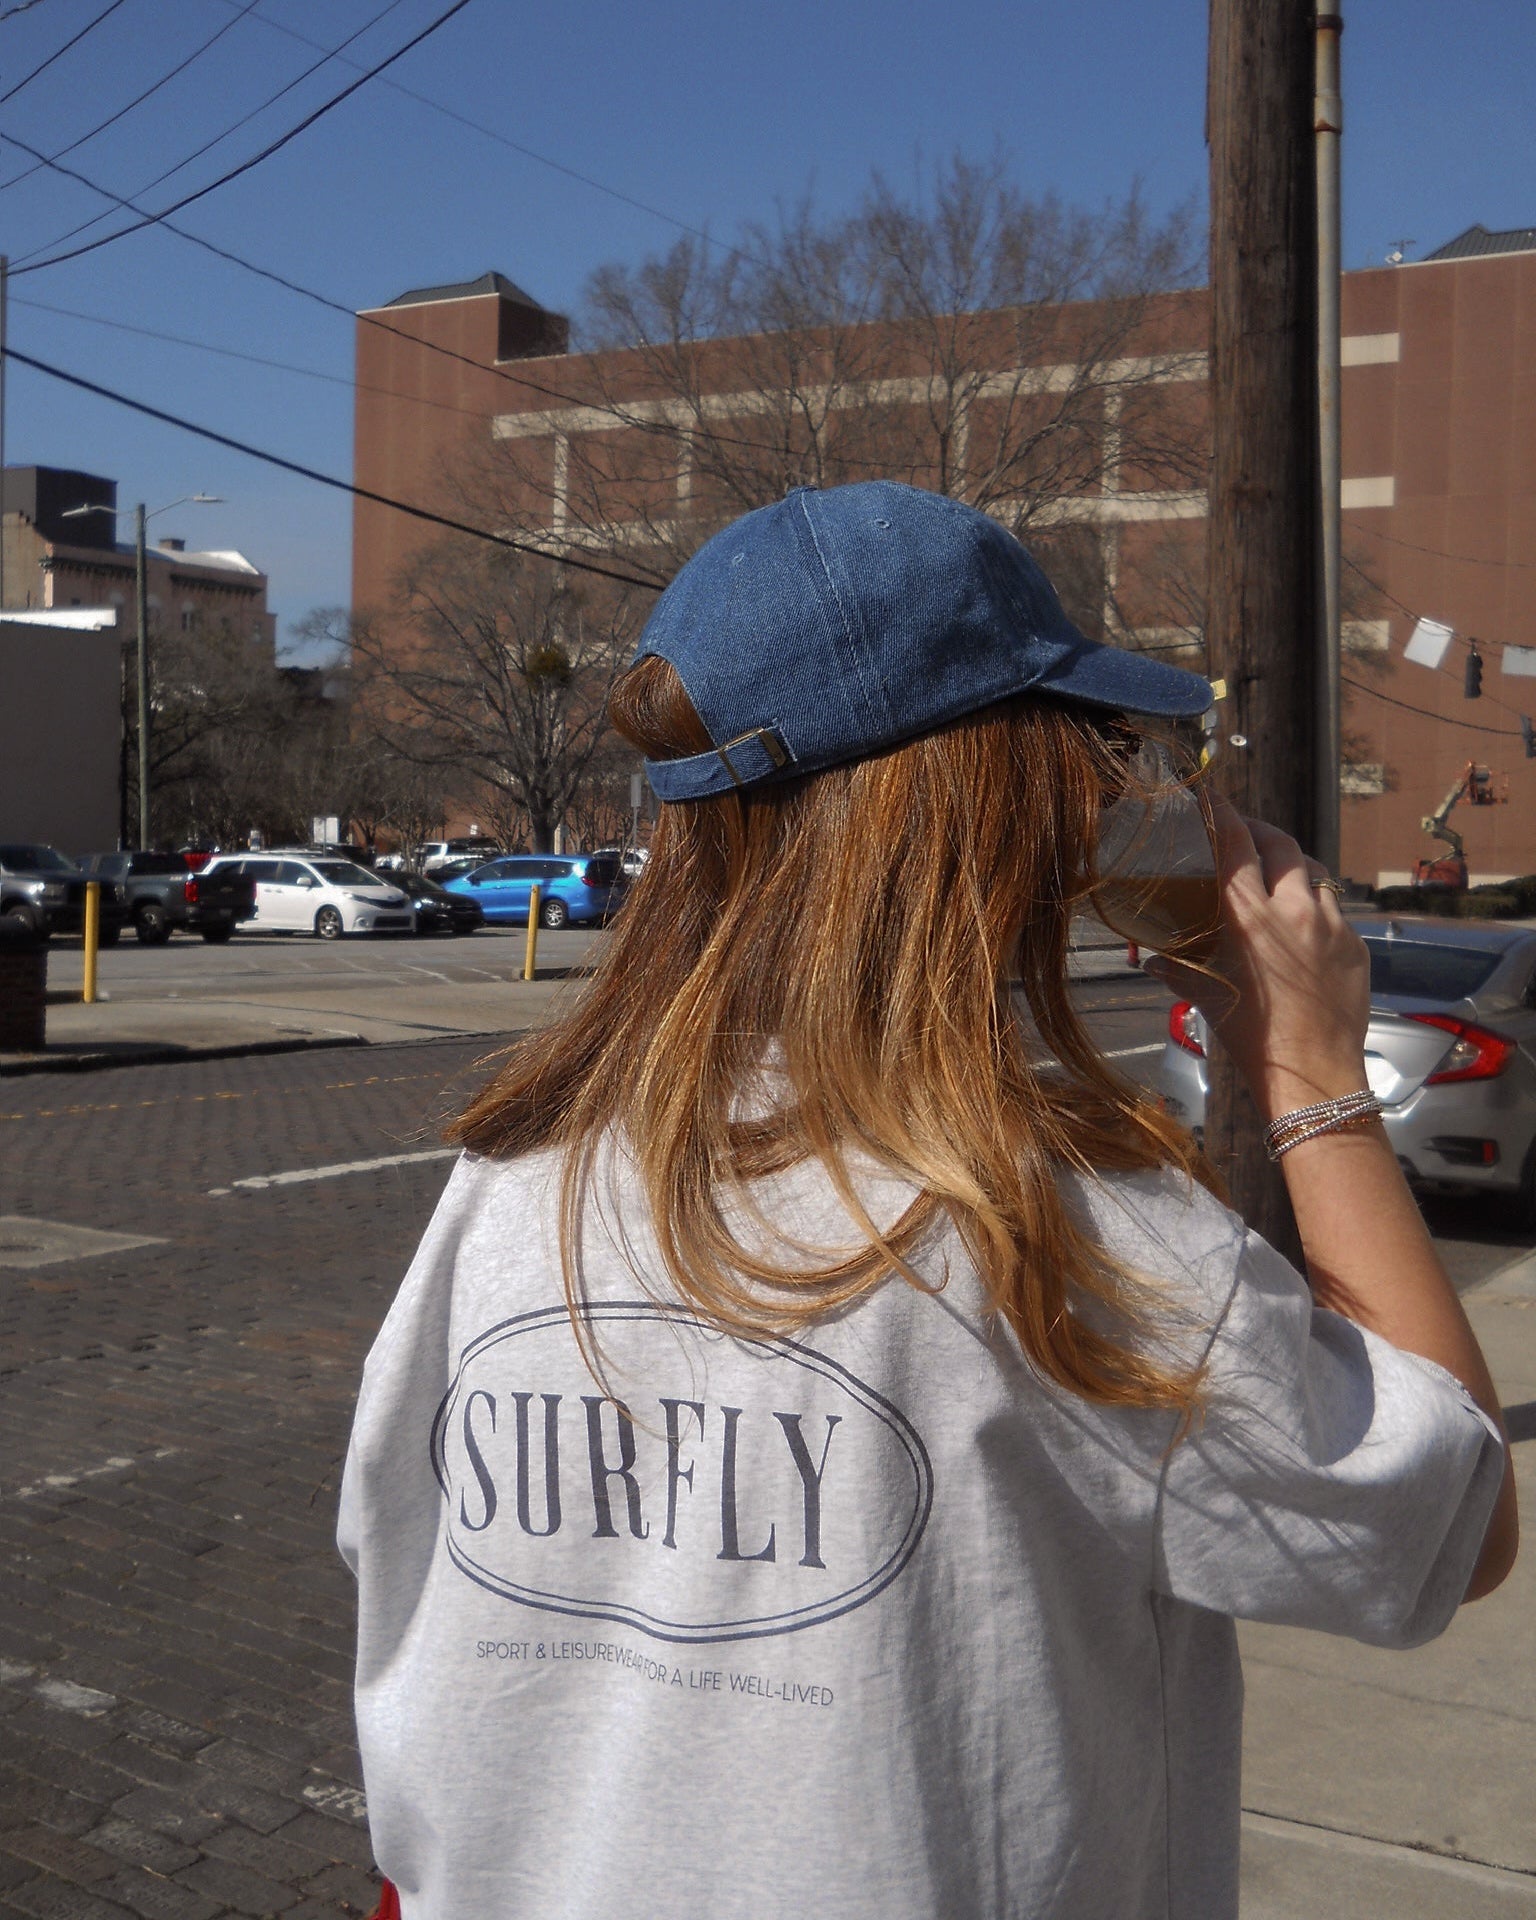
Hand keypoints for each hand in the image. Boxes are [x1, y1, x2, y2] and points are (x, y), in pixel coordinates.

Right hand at [1144, 795, 1370, 1121]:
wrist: (1313, 1072)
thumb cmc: (1251, 1038)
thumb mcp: (1205, 996)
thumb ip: (1178, 968)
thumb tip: (1153, 959)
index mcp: (1248, 917)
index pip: (1236, 844)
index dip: (1223, 813)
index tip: (1212, 797)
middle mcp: (1293, 909)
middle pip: (1279, 844)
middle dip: (1259, 830)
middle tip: (1244, 831)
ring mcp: (1330, 924)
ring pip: (1312, 872)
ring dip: (1291, 865)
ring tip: (1277, 874)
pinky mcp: (1354, 944)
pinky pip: (1333, 911)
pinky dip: (1314, 908)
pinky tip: (1302, 927)